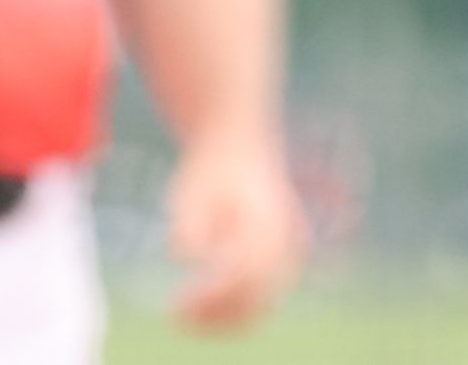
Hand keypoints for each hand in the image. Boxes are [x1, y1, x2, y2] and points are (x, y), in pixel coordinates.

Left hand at [164, 133, 308, 332]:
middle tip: (176, 317)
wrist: (238, 147)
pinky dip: (237, 311)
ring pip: (264, 304)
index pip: (245, 272)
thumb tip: (184, 254)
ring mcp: (291, 252)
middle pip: (258, 296)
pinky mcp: (286, 262)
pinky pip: (266, 297)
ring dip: (226, 319)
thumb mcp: (191, 189)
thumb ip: (190, 220)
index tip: (177, 302)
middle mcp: (287, 239)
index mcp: (267, 218)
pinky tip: (202, 311)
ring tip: (185, 317)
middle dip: (217, 315)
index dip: (212, 296)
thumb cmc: (209, 171)